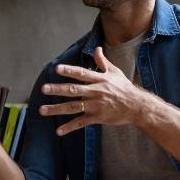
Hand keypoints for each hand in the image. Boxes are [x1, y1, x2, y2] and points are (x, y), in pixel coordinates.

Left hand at [39, 47, 154, 135]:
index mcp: (100, 80)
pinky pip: (81, 122)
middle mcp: (96, 92)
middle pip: (74, 90)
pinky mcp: (98, 118)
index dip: (70, 71)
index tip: (57, 68)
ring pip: (74, 107)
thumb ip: (103, 62)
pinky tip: (58, 131)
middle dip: (58, 89)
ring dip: (57, 109)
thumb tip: (97, 48)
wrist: (137, 107)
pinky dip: (69, 127)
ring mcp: (96, 105)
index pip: (82, 73)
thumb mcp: (115, 73)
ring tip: (42, 110)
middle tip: (43, 89)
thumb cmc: (125, 88)